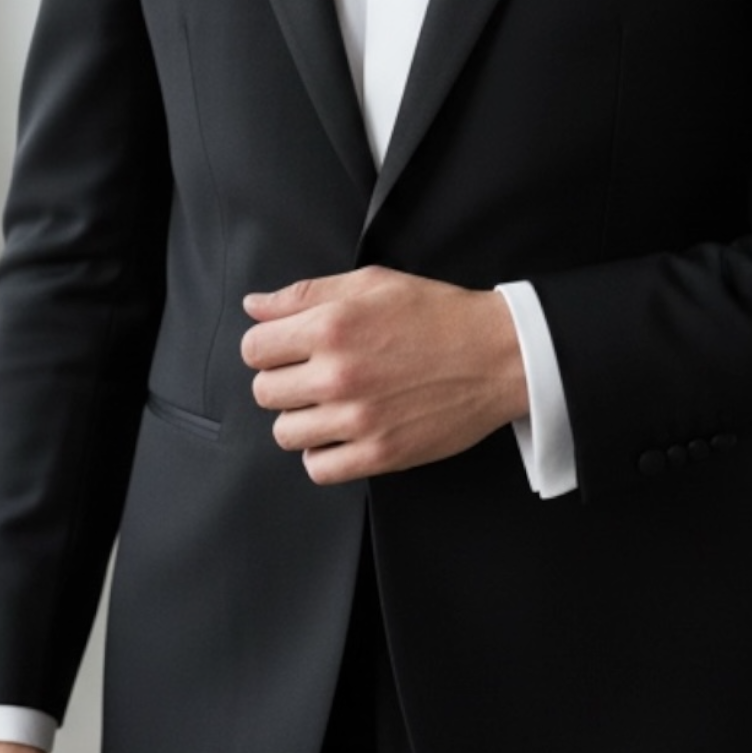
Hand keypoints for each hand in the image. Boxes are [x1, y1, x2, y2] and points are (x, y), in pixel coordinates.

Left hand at [241, 267, 528, 484]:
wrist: (497, 355)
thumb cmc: (437, 314)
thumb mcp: (372, 284)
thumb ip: (305, 293)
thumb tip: (254, 306)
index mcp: (332, 325)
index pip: (254, 348)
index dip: (267, 346)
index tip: (286, 349)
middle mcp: (338, 373)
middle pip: (264, 391)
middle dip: (281, 380)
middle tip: (312, 374)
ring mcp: (358, 418)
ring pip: (285, 433)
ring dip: (300, 418)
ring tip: (329, 404)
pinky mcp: (379, 453)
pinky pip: (318, 468)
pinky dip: (322, 454)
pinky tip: (341, 432)